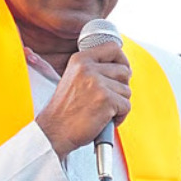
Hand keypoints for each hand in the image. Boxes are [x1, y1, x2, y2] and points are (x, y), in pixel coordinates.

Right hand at [35, 41, 130, 159]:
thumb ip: (94, 70)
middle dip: (120, 88)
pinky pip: (126, 106)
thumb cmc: (65, 111)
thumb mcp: (74, 79)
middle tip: (108, 100)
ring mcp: (97, 83)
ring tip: (102, 112)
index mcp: (80, 60)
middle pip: (124, 71)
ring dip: (119, 105)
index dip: (122, 60)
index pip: (112, 48)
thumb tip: (123, 69)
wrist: (54, 132)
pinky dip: (119, 117)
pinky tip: (105, 120)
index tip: (121, 73)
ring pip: (126, 91)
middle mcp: (88, 68)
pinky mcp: (105, 100)